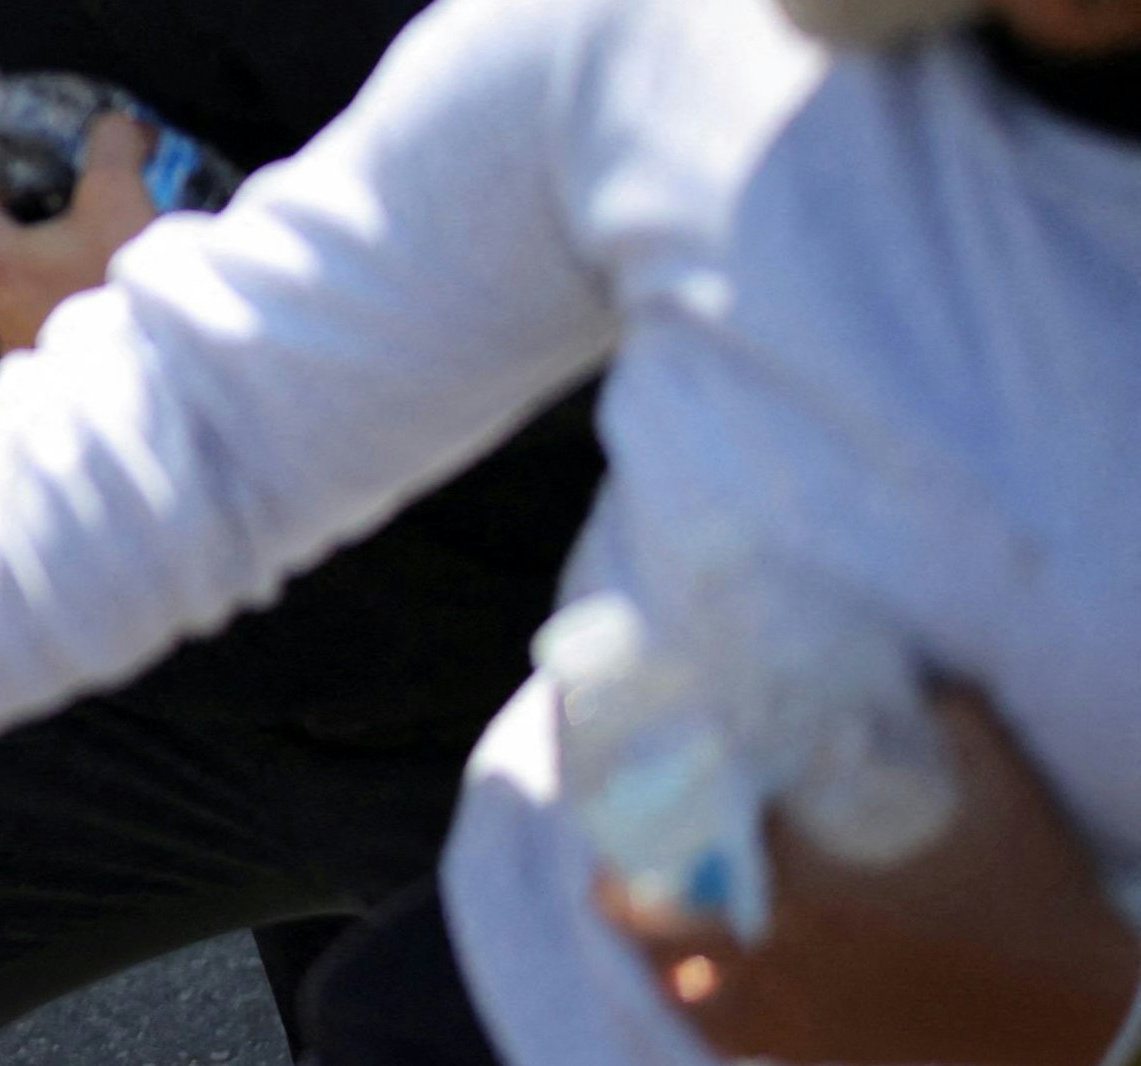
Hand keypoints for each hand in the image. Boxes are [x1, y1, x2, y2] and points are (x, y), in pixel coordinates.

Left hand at [0, 114, 159, 353]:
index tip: (35, 173)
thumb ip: (112, 148)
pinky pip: (34, 313)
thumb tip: (118, 126)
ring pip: (12, 275)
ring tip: (95, 250)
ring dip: (46, 258)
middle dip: (26, 214)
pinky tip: (101, 291)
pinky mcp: (36, 361)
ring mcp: (6, 335)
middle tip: (74, 207)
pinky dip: (60, 296)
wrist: (153, 381)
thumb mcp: (121, 201)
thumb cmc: (120, 293)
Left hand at [594, 688, 1138, 1063]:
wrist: (1087, 1024)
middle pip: (650, 924)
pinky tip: (696, 994)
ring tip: (635, 922)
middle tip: (613, 859)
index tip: (636, 781)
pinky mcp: (825, 1061)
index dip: (661, 807)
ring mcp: (797, 1019)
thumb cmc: (1040, 906)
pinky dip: (707, 1015)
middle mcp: (781, 956)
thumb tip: (923, 673)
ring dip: (652, 956)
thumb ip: (957, 721)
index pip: (696, 837)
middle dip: (621, 888)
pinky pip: (735, 1044)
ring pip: (683, 993)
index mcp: (807, 884)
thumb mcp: (1007, 797)